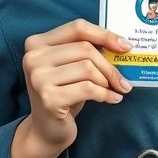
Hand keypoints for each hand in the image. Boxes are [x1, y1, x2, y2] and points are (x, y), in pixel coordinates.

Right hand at [21, 19, 132, 150]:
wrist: (46, 129)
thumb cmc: (64, 93)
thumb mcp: (70, 66)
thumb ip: (86, 51)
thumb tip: (122, 45)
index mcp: (37, 43)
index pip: (77, 28)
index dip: (104, 35)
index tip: (125, 46)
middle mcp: (33, 58)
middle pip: (85, 49)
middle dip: (109, 65)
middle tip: (122, 79)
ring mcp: (39, 78)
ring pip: (88, 68)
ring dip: (107, 81)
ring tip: (113, 89)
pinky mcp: (48, 98)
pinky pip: (88, 88)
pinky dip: (105, 94)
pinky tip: (112, 99)